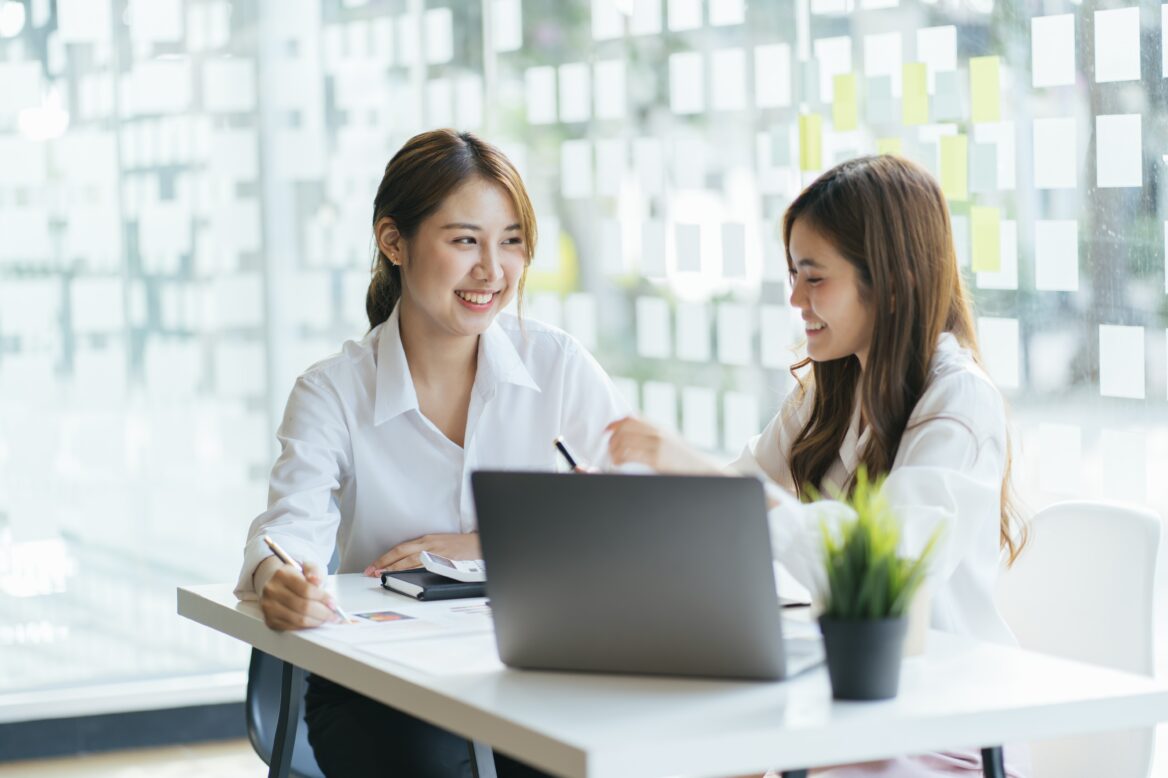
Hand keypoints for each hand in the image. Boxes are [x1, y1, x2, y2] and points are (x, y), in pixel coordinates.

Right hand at [259, 559, 339, 629]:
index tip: (333, 603)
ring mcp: (269, 607)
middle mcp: (272, 591)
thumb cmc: (295, 577)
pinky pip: (292, 627)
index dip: (323, 598)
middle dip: (323, 613)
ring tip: (326, 619)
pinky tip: (314, 622)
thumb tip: (317, 581)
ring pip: (299, 619)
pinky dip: (306, 626)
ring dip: (317, 621)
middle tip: (334, 615)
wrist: (277, 584)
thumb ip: (313, 571)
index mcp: (282, 575)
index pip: (307, 590)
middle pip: (303, 606)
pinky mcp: (270, 620)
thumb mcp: (306, 567)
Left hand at [364, 533, 481, 575]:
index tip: (372, 566)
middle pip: (402, 553)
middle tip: (370, 572)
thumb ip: (423, 551)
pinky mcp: (444, 561)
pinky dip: (413, 572)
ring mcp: (436, 553)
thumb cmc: (459, 546)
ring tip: (381, 575)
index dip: (385, 558)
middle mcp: (429, 544)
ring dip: (394, 568)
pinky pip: (425, 567)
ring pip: (411, 561)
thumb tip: (404, 563)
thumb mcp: (438, 544)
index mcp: (426, 540)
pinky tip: (404, 577)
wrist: (478, 544)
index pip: (400, 548)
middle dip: (384, 563)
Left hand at [605, 416, 721, 473]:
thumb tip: (632, 432)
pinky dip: (620, 459)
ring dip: (614, 450)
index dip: (616, 423)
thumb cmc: (681, 457)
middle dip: (612, 438)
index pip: (632, 418)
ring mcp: (657, 445)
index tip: (607, 430)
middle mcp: (657, 432)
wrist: (699, 467)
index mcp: (658, 427)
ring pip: (625, 441)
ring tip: (613, 459)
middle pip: (626, 429)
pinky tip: (619, 464)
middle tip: (608, 448)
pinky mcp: (657, 459)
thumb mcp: (668, 438)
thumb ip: (652, 433)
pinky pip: (632, 455)